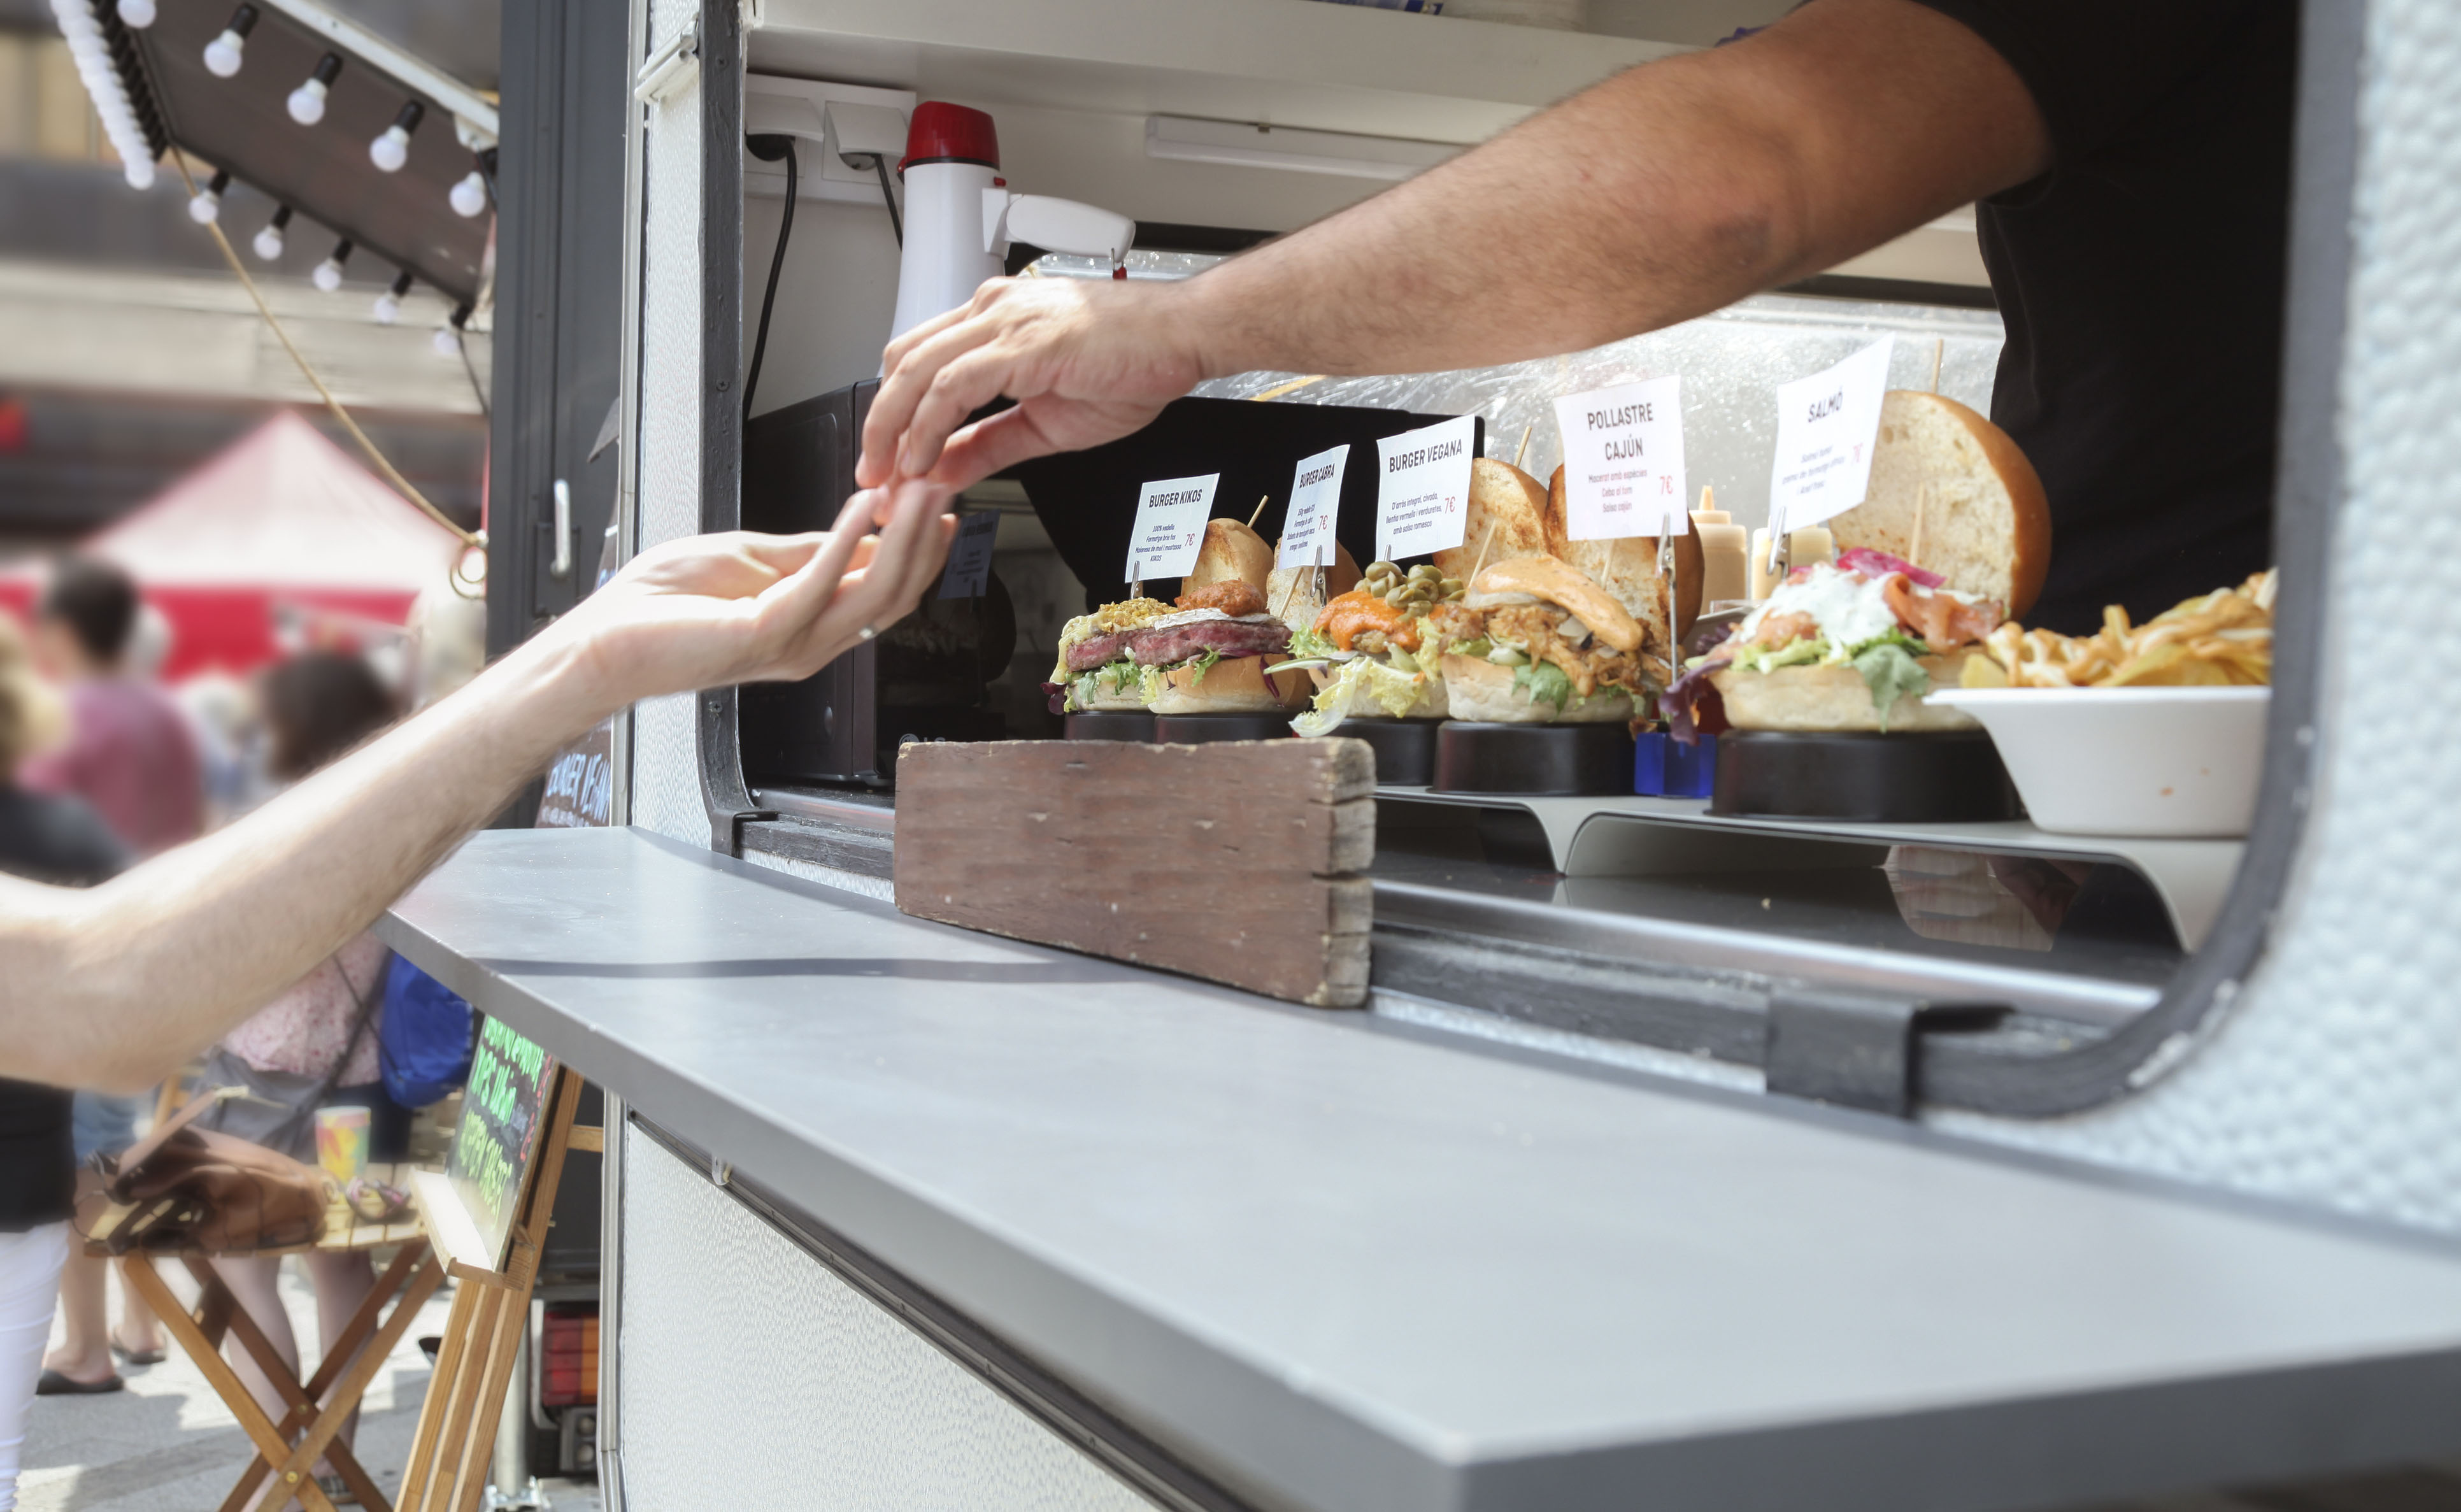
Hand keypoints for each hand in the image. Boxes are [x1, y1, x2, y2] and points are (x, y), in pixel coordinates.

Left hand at [544, 477, 957, 714]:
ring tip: (917, 489)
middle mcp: (812, 642)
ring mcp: (794, 643)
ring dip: (902, 534)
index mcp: (810, 626)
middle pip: (895, 594)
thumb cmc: (661, 606)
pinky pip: (824, 580)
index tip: (936, 499)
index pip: (886, 590)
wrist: (606, 640)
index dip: (918, 545)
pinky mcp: (767, 632)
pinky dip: (849, 539)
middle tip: (940, 486)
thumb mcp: (750, 559)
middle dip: (923, 536)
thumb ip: (805, 551)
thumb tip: (859, 529)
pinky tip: (866, 505)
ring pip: (875, 592)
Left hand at [857, 275, 1207, 496]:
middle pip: (903, 362)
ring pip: (917, 372)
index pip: (917, 359)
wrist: (1187, 336)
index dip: (892, 413)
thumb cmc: (1135, 363)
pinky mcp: (1022, 342)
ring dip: (892, 431)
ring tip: (887, 478)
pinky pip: (952, 387)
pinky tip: (923, 460)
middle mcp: (990, 311)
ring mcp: (1003, 321)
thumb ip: (987, 445)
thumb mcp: (1045, 422)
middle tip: (871, 478)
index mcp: (994, 321)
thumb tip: (942, 471)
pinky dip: (929, 426)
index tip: (886, 462)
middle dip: (878, 424)